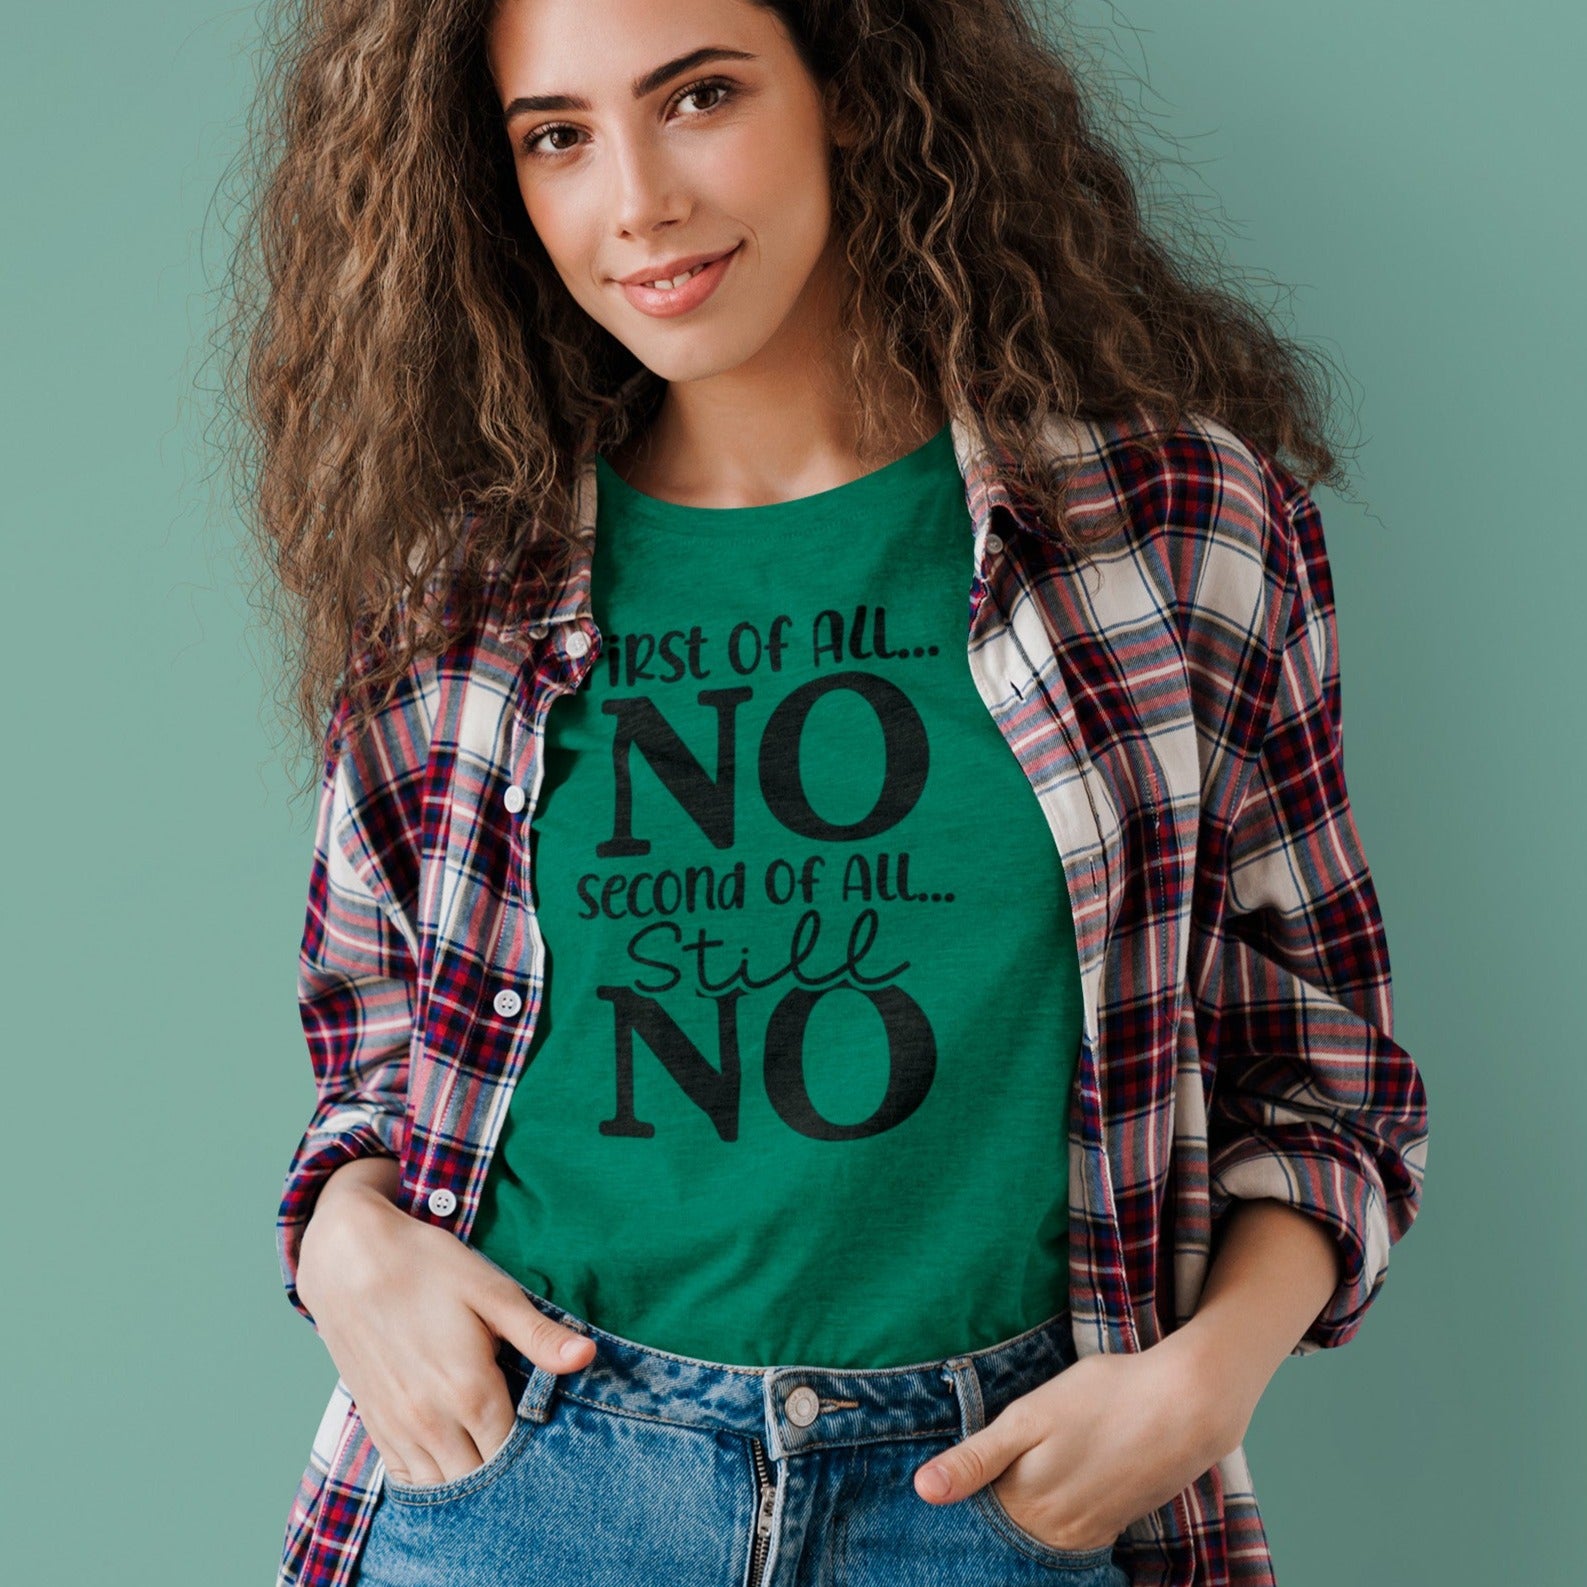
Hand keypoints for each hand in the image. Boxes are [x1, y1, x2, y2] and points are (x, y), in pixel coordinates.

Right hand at [297, 1170, 595, 1487]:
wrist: (349, 1259)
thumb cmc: (427, 1267)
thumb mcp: (491, 1291)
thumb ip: (538, 1334)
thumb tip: (587, 1357)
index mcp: (468, 1390)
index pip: (513, 1453)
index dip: (537, 1455)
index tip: (556, 1446)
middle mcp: (431, 1421)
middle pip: (479, 1479)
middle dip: (506, 1476)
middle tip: (530, 1457)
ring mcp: (398, 1427)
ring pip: (441, 1485)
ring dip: (469, 1482)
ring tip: (495, 1463)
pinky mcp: (373, 1423)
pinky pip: (406, 1476)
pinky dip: (431, 1479)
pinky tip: (451, 1463)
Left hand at [911, 1331, 1244, 1551]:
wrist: (1185, 1407)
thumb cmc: (1102, 1398)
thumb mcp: (1028, 1416)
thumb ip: (975, 1459)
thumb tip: (922, 1491)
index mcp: (1021, 1502)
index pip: (972, 1521)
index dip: (956, 1503)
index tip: (938, 1495)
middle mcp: (1052, 1532)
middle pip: (1003, 1534)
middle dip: (987, 1516)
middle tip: (983, 1483)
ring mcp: (1086, 1533)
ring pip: (1034, 1539)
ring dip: (1019, 1521)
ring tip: (1019, 1483)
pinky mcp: (1112, 1528)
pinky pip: (1068, 1540)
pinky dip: (1052, 1524)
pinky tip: (1052, 1493)